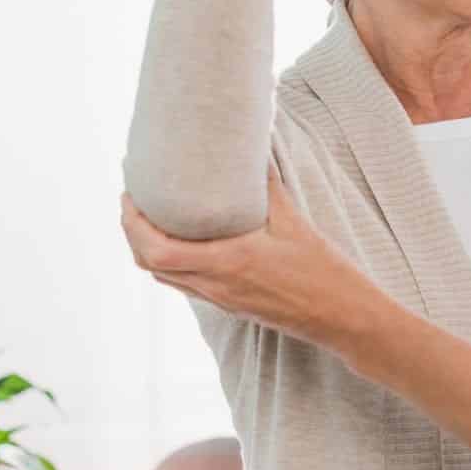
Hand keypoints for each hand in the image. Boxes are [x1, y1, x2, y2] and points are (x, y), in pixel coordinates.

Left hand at [121, 171, 382, 353]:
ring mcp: (221, 299)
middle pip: (150, 265)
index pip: (158, 250)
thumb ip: (268, 188)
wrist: (341, 318)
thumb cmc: (323, 273)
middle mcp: (216, 285)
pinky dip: (171, 261)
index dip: (132, 225)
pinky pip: (185, 284)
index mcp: (227, 263)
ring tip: (151, 217)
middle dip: (132, 233)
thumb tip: (254, 151)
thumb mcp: (296, 223)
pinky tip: (184, 241)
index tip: (129, 195)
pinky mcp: (231, 306)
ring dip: (147, 249)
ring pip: (165, 277)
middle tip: (133, 200)